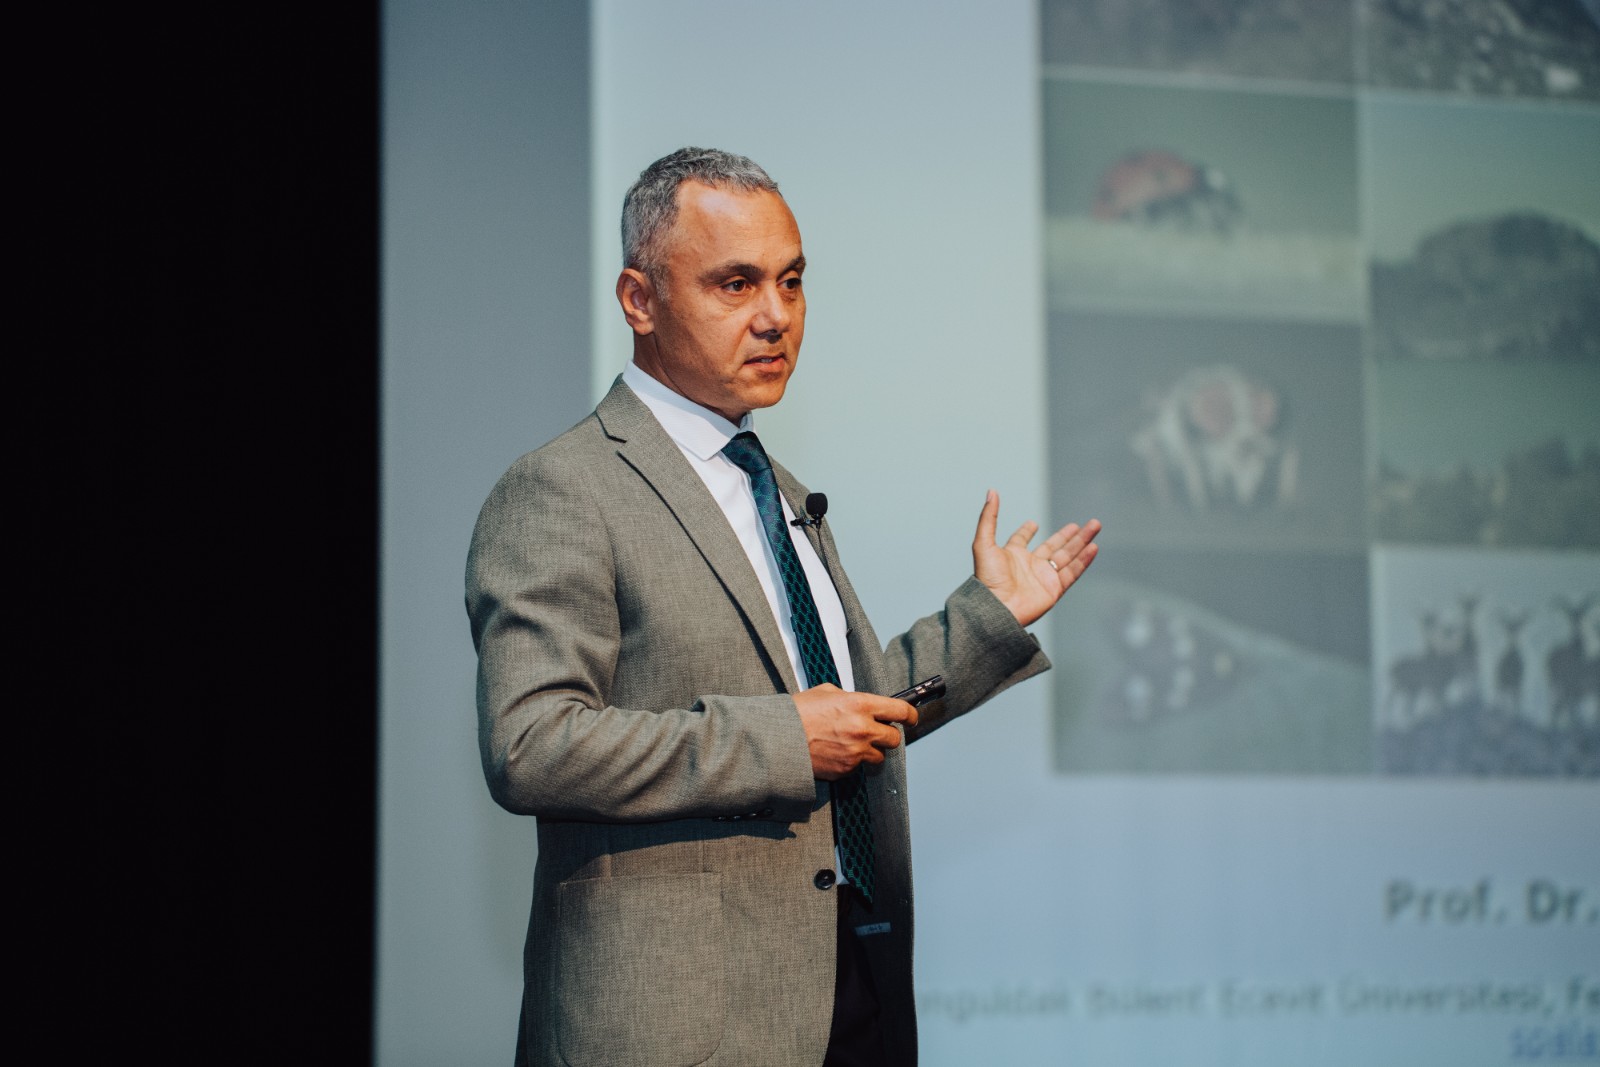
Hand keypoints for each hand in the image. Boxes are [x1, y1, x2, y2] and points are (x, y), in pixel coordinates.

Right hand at [793, 684, 917, 779]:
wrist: (779, 739)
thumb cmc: (798, 713)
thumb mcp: (825, 692)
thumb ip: (849, 697)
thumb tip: (860, 703)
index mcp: (860, 705)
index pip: (900, 711)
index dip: (910, 715)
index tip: (910, 718)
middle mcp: (863, 730)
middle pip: (894, 738)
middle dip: (887, 735)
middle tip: (876, 732)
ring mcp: (856, 752)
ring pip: (878, 756)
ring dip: (870, 751)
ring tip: (850, 743)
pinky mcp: (846, 770)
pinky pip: (858, 767)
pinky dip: (851, 761)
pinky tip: (835, 752)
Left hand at [973, 489, 1099, 626]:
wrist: (997, 609)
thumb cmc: (987, 580)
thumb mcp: (983, 543)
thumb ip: (988, 517)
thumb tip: (991, 491)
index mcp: (1012, 555)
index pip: (1021, 540)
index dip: (1026, 532)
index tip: (1032, 524)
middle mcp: (1029, 565)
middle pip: (1054, 545)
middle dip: (1068, 534)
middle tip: (1082, 523)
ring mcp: (1043, 577)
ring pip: (1067, 555)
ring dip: (1081, 541)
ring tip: (1095, 526)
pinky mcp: (1054, 589)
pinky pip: (1072, 572)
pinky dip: (1084, 560)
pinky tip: (1093, 547)